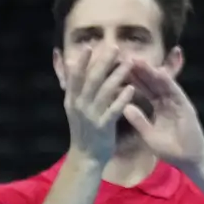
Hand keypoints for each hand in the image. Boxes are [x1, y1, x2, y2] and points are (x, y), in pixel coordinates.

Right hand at [63, 45, 134, 164]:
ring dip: (117, 75)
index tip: (91, 45)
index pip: (76, 76)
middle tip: (115, 47)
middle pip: (92, 79)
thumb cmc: (84, 130)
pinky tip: (131, 88)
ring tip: (128, 63)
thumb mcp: (75, 108)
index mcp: (72, 100)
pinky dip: (122, 98)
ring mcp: (91, 116)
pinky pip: (113, 110)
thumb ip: (76, 89)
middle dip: (103, 62)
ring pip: (104, 91)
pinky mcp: (103, 126)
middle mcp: (79, 105)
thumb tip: (72, 68)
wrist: (85, 157)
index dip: (83, 61)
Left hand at [119, 59, 203, 167]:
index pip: (145, 89)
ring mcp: (178, 102)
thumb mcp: (149, 136)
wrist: (190, 160)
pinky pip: (176, 93)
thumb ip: (139, 121)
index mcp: (158, 107)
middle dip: (141, 70)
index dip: (134, 79)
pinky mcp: (186, 107)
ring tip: (139, 61)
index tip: (120, 68)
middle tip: (126, 57)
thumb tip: (125, 107)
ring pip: (163, 84)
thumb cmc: (171, 150)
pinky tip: (159, 73)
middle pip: (152, 82)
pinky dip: (169, 83)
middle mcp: (168, 101)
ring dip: (152, 72)